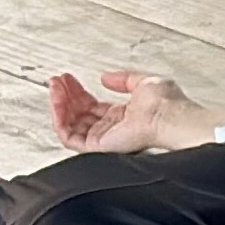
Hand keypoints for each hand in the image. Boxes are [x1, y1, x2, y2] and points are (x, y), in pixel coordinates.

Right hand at [39, 64, 180, 157]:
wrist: (170, 117)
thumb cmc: (167, 104)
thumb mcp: (144, 83)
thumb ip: (123, 80)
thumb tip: (105, 77)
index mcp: (123, 117)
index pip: (92, 106)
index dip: (78, 92)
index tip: (67, 78)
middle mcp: (112, 129)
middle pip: (79, 114)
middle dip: (65, 96)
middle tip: (57, 81)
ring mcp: (104, 138)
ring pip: (71, 125)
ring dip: (59, 104)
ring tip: (54, 87)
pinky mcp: (97, 146)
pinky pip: (69, 137)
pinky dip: (59, 118)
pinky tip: (57, 100)